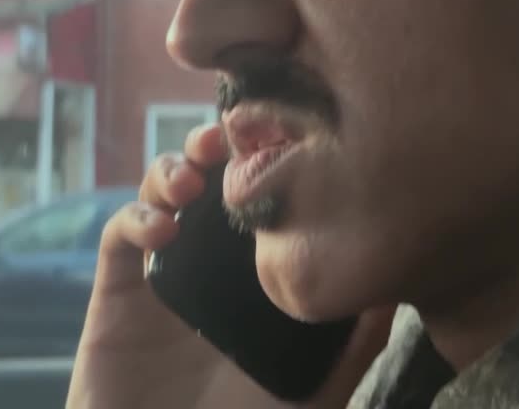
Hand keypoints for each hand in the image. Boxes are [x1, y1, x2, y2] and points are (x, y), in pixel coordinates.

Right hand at [66, 125, 393, 408]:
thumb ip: (357, 340)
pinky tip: (162, 228)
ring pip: (164, 192)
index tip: (289, 135)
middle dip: (219, 146)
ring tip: (192, 178)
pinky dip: (137, 216)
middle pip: (213, 179)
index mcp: (258, 275)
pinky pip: (120, 234)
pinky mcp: (121, 290)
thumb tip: (397, 280)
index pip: (264, 197)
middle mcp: (213, 264)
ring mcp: (166, 272)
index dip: (272, 158)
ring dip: (174, 168)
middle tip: (230, 136)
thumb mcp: (318, 391)